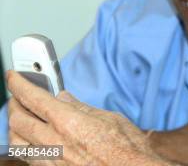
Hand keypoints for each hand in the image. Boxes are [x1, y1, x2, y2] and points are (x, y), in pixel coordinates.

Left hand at [6, 70, 171, 165]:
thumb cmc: (127, 150)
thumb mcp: (110, 119)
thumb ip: (82, 108)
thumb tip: (64, 98)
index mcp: (68, 122)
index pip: (32, 98)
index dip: (18, 84)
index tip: (13, 76)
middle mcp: (53, 142)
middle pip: (16, 119)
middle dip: (13, 104)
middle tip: (18, 96)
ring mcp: (50, 160)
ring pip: (15, 142)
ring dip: (15, 126)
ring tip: (22, 117)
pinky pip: (27, 157)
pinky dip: (24, 144)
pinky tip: (32, 140)